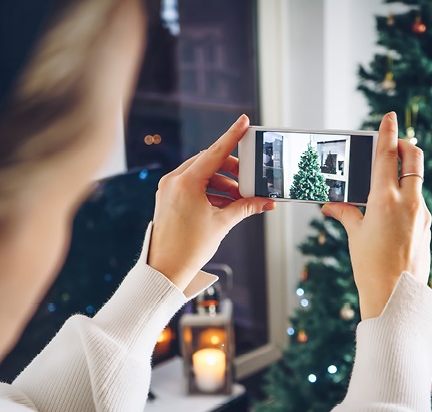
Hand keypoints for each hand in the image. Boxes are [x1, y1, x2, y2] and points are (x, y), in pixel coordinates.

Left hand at [148, 115, 274, 290]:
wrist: (165, 270)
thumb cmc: (190, 248)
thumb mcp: (222, 223)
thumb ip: (245, 207)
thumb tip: (266, 202)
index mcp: (186, 182)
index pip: (215, 152)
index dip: (232, 136)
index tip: (244, 122)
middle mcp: (174, 180)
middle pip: (209, 162)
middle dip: (232, 170)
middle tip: (249, 180)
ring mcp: (168, 189)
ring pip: (201, 174)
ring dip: (222, 183)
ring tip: (240, 199)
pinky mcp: (168, 198)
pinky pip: (192, 186)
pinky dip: (210, 191)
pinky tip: (225, 204)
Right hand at [321, 112, 431, 318]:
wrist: (395, 296)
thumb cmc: (370, 266)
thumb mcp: (355, 235)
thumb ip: (346, 214)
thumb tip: (331, 205)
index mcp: (387, 198)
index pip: (389, 154)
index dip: (388, 132)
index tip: (390, 116)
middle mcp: (410, 201)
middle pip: (414, 160)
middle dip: (406, 146)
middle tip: (395, 143)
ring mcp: (422, 214)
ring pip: (417, 181)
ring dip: (405, 173)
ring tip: (388, 178)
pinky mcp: (426, 227)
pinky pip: (417, 202)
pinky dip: (406, 196)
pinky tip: (392, 209)